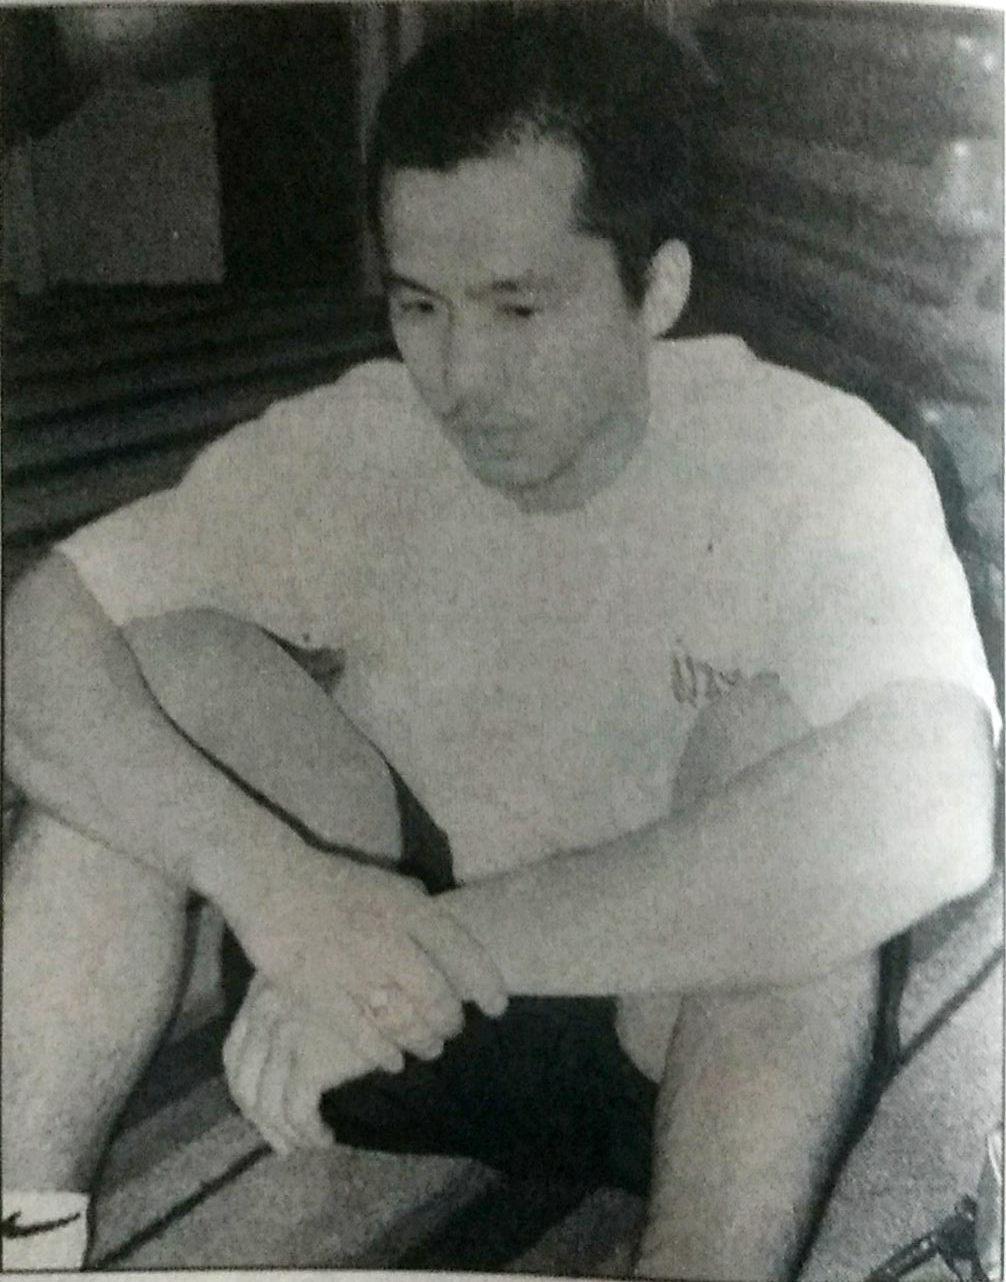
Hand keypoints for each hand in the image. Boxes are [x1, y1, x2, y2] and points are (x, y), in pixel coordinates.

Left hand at [223, 974, 421, 1155]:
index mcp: (264, 988)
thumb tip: (281, 1059)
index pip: (235, 1050)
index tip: (260, 1109)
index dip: (245, 1087)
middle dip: (259, 1118)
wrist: (412, 984)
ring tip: (305, 1144)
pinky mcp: (313, 1060)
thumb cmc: (375, 980)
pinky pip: (297, 1113)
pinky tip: (326, 1138)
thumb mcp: (323, 980)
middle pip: (244, 1079)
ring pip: (266, 1103)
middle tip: (280, 1140)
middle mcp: (266, 1008)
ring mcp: (287, 1034)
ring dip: (283, 1133)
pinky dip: (307, 1134)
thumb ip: (296, 1005)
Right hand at [234, 848, 507, 1060]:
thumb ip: (415, 906)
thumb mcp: (383, 882)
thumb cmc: (331, 882)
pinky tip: (393, 1060)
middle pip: (436, 994)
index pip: (462, 950)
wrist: (270, 880)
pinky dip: (383, 1053)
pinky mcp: (317, 991)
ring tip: (430, 1047)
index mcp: (406, 905)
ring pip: (403, 1019)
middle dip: (451, 1020)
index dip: (486, 982)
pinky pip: (362, 1034)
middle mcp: (385, 936)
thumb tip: (447, 927)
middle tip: (455, 1029)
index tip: (499, 1006)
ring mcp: (351, 965)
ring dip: (423, 1040)